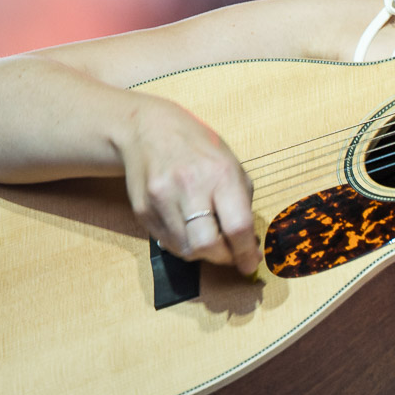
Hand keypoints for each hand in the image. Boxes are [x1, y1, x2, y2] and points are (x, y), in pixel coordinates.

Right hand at [118, 96, 262, 274]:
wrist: (150, 131)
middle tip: (231, 254)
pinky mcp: (143, 210)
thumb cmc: (200, 149)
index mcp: (220, 175)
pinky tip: (189, 230)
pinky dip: (183, 245)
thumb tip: (249, 243)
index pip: (237, 226)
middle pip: (207, 245)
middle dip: (224, 257)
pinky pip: (167, 243)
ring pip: (186, 250)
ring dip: (203, 253)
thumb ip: (242, 203)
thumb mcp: (232, 165)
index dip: (247, 252)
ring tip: (210, 238)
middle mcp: (189, 187)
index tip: (251, 263)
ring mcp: (162, 200)